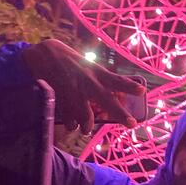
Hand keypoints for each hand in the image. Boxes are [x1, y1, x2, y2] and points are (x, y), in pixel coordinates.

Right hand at [22, 39, 145, 132]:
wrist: (43, 55)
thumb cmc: (68, 61)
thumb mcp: (87, 66)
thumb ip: (98, 79)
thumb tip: (111, 96)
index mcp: (95, 73)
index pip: (116, 80)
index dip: (129, 86)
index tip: (142, 91)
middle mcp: (88, 83)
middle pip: (107, 101)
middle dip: (120, 114)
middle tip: (131, 124)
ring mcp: (74, 92)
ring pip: (87, 118)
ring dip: (87, 126)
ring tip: (86, 129)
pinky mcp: (61, 100)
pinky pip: (70, 120)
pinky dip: (71, 124)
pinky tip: (71, 124)